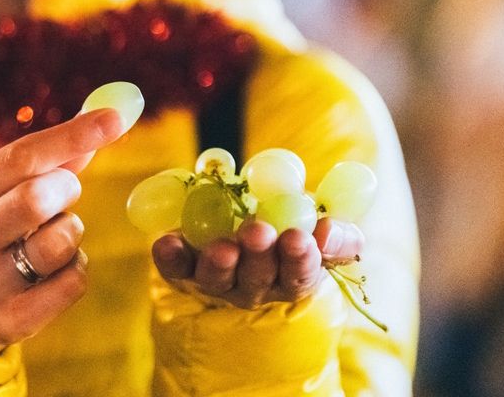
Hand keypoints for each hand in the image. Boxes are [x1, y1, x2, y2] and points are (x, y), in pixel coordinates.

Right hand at [0, 108, 125, 351]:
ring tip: (54, 234)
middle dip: (66, 188)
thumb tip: (102, 121)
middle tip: (64, 191)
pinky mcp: (9, 322)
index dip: (70, 136)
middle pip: (34, 199)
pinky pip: (71, 284)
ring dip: (71, 230)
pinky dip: (76, 268)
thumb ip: (43, 160)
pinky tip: (56, 269)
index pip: (17, 158)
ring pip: (57, 244)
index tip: (113, 118)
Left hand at [151, 217, 364, 308]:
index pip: (298, 276)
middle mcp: (253, 286)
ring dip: (220, 262)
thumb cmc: (290, 225)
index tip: (299, 239)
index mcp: (290, 278)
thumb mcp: (319, 228)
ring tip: (223, 246)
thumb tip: (326, 230)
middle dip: (258, 257)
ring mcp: (217, 280)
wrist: (240, 217)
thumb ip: (337, 235)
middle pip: (256, 280)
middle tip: (258, 232)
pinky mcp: (184, 269)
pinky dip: (171, 257)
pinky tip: (166, 243)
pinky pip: (176, 267)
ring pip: (217, 279)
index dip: (299, 260)